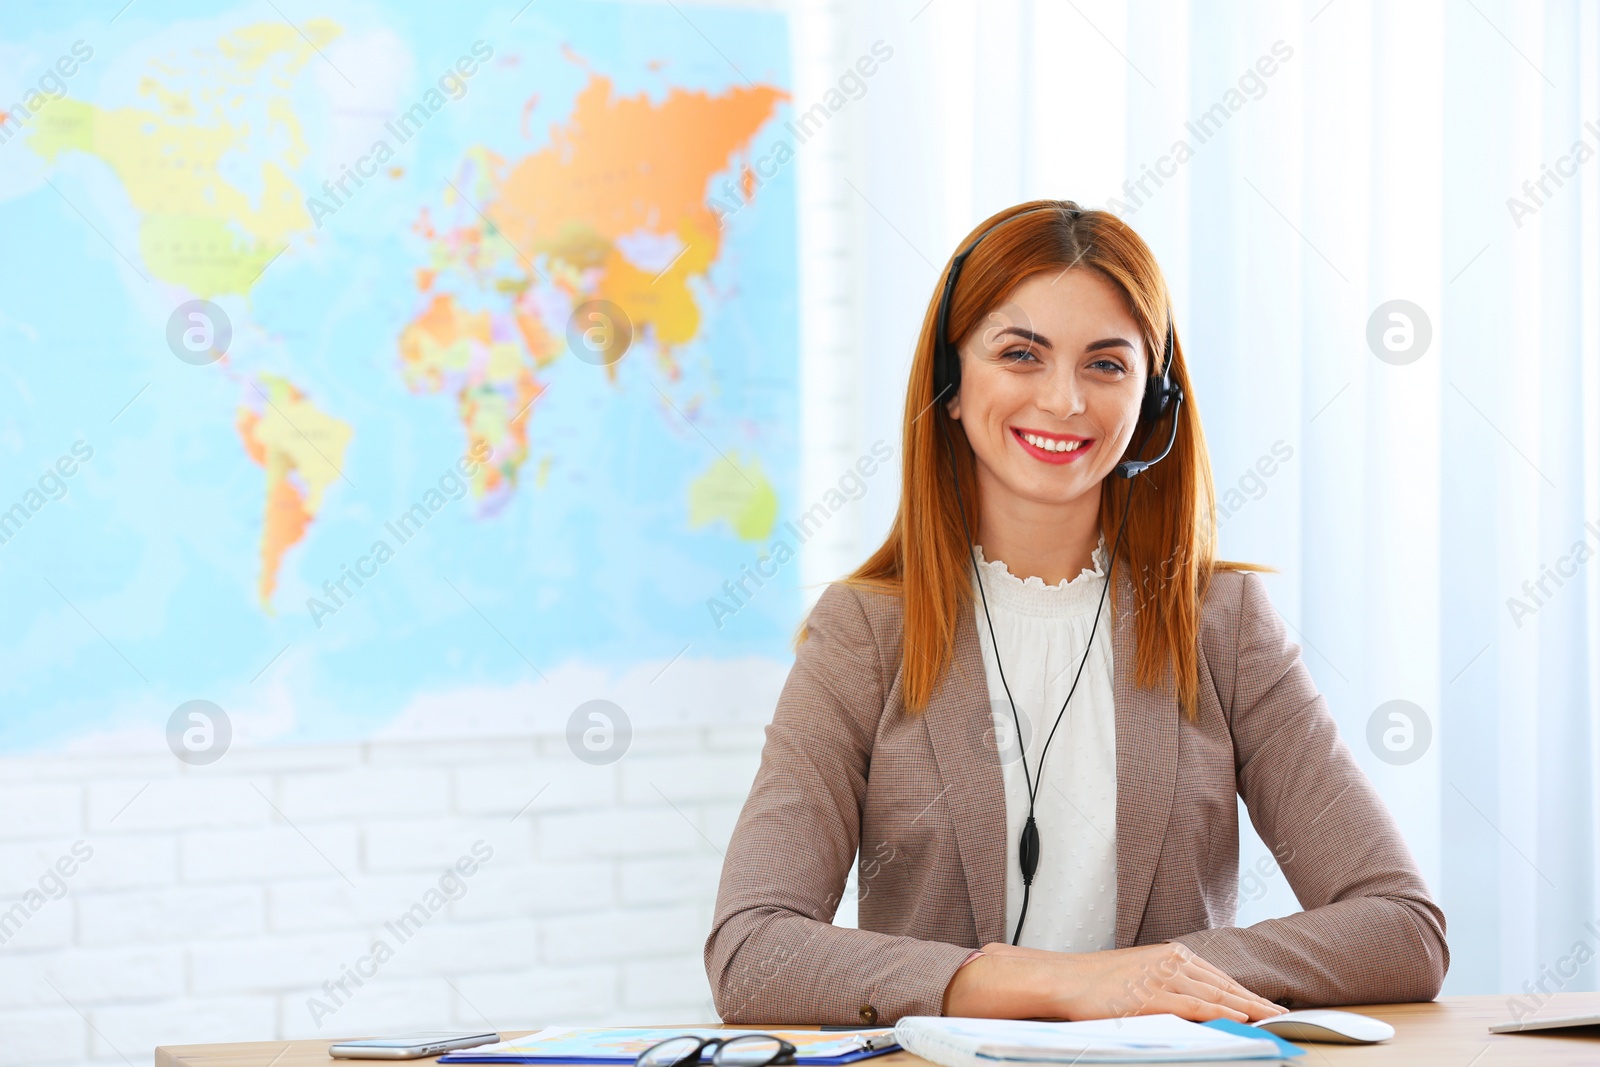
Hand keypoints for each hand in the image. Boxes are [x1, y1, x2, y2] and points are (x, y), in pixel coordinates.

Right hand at [942, 941, 1286, 1022]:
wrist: (1061, 979)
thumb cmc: (1095, 984)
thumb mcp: (1137, 980)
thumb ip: (1167, 989)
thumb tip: (1191, 1006)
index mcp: (1169, 956)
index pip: (1218, 978)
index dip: (1247, 993)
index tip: (1270, 1006)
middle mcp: (1171, 961)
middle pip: (1225, 984)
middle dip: (1256, 1001)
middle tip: (1285, 1014)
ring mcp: (1163, 976)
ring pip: (1217, 993)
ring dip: (1249, 1007)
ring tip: (1274, 1020)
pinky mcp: (1153, 995)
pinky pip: (1197, 1005)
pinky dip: (1222, 1012)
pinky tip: (1241, 1019)